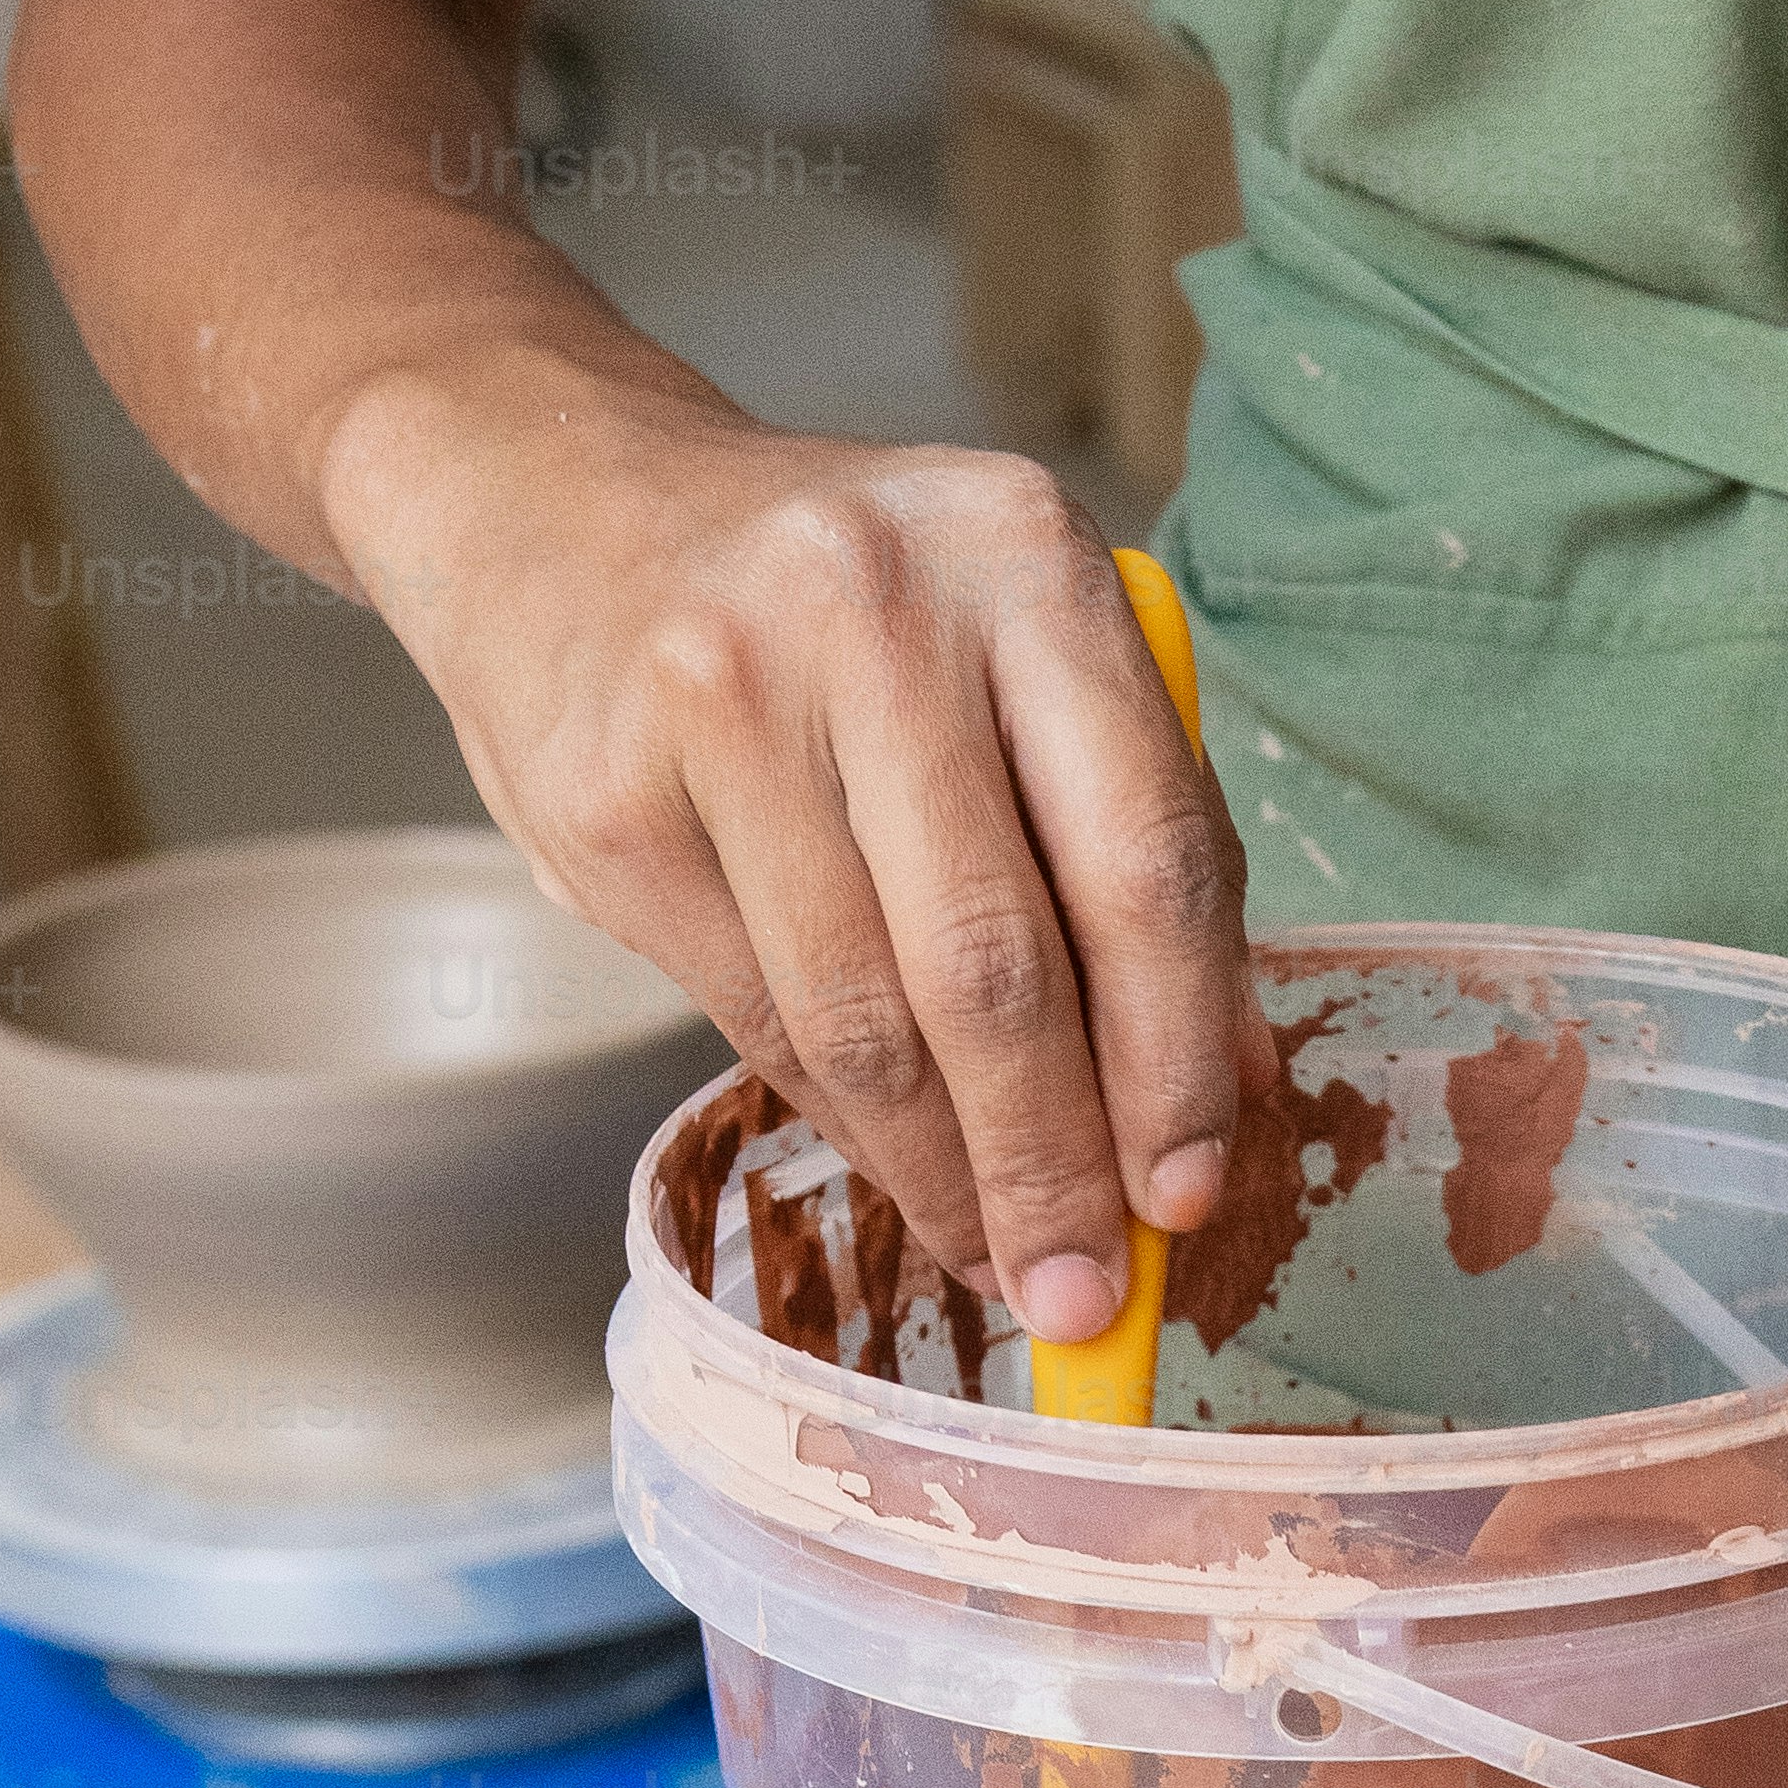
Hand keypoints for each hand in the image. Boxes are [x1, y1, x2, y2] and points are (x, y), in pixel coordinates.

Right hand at [335, 361, 1260, 1341]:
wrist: (555, 498)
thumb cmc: (835, 610)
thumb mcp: (1013, 651)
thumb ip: (1137, 835)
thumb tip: (1232, 1083)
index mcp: (1024, 556)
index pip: (1144, 858)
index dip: (1177, 1058)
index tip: (1192, 1192)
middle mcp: (876, 610)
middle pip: (999, 963)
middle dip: (1056, 1163)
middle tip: (1087, 1289)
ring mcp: (724, 699)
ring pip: (869, 1018)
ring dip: (948, 1176)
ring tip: (1002, 1261)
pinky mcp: (612, 800)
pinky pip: (761, 1020)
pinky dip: (848, 1126)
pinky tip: (900, 1172)